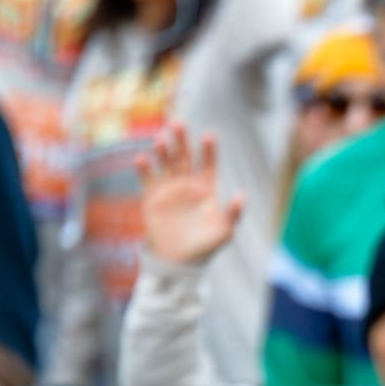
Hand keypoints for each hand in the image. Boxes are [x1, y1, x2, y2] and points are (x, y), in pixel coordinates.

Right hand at [136, 123, 243, 266]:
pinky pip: (147, 180)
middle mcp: (187, 185)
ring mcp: (169, 190)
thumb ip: (233, 214)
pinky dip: (144, 169)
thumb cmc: (205, 247)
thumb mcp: (223, 232)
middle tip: (179, 123)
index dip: (209, 151)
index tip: (209, 136)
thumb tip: (242, 195)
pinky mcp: (152, 199)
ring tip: (161, 139)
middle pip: (184, 157)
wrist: (178, 262)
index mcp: (206, 190)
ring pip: (165, 164)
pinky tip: (142, 159)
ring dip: (163, 151)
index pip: (208, 165)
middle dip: (182, 140)